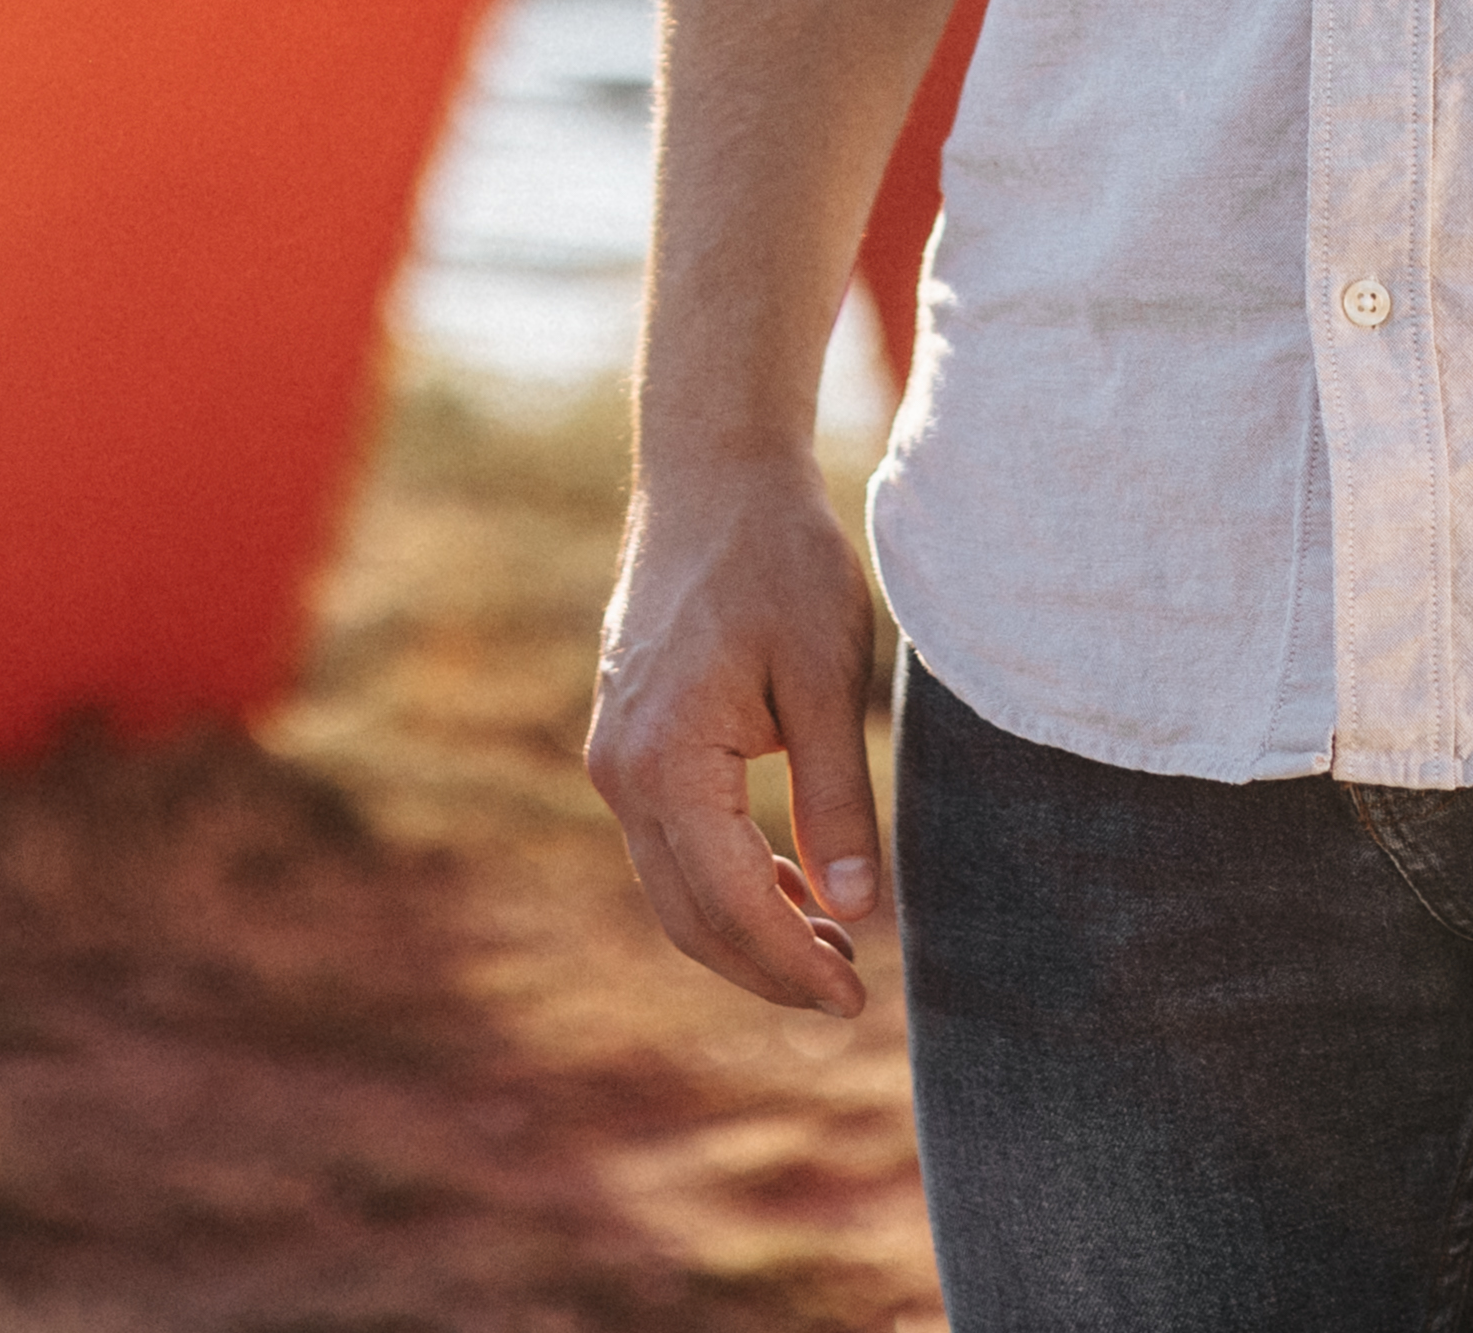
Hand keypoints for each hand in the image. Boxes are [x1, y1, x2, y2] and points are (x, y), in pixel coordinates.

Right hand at [586, 447, 897, 1016]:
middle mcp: (621, 772)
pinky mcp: (628, 741)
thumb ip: (837, 797)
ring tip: (832, 946)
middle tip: (849, 994)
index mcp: (666, 763)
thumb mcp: (826, 675)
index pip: (731, 904)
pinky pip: (670, 842)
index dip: (793, 963)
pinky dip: (726, 879)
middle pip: (690, 917)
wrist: (711, 474)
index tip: (857, 997)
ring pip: (675, 887)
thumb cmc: (778, 559)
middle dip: (767, 968)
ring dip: (746, 930)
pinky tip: (790, 884)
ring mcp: (615, 757)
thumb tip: (857, 909)